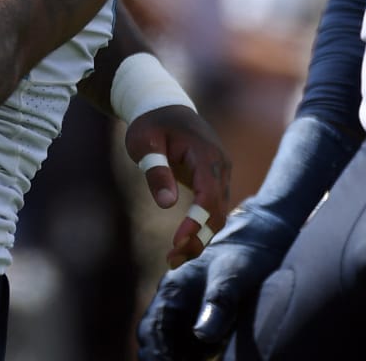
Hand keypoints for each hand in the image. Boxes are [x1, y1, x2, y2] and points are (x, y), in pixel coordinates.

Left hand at [125, 104, 231, 267]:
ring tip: (173, 257)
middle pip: (218, 212)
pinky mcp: (214, 180)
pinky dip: (201, 227)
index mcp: (205, 155)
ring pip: (218, 214)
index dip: (197, 222)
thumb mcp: (144, 143)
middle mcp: (220, 166)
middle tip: (172, 259)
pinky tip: (182, 242)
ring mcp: (220, 174)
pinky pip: (213, 209)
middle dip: (198, 239)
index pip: (208, 196)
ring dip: (200, 237)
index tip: (177, 241)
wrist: (163, 106)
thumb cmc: (150, 124)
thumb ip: (156, 170)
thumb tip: (167, 204)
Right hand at [136, 202, 295, 360]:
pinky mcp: (199, 319)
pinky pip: (183, 346)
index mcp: (174, 288)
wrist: (259, 240)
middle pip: (153, 338)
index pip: (152, 329)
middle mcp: (173, 301)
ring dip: (166, 357)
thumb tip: (202, 334)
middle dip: (156, 358)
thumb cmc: (245, 257)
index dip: (155, 354)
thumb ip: (218, 303)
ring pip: (165, 343)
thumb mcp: (233, 277)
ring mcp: (184, 311)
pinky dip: (180, 357)